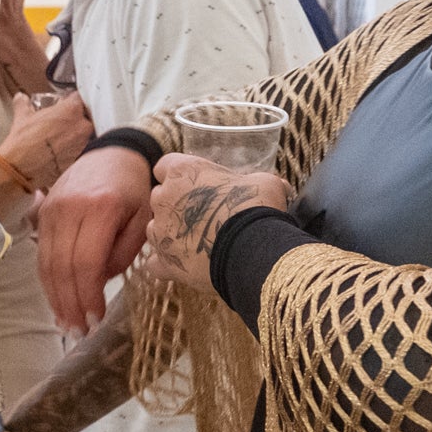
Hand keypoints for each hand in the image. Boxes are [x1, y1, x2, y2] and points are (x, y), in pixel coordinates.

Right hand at [0, 91, 90, 191]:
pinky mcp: (81, 160)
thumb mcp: (22, 118)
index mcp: (71, 110)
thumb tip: (21, 98)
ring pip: (84, 136)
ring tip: (58, 141)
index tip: (64, 106)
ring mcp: (84, 145)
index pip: (79, 98)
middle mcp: (82, 126)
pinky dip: (73, 151)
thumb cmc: (24, 143)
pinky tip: (60, 153)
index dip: (70, 102)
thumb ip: (23, 104)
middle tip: (60, 125)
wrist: (21, 170)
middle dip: (74, 120)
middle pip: (85, 118)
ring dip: (75, 137)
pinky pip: (81, 152)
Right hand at [37, 143, 154, 331]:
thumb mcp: (143, 217)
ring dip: (55, 298)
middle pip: (62, 267)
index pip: (85, 262)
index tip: (96, 320)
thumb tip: (99, 281)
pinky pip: (42, 254)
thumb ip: (124, 252)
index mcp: (100, 208)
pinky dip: (48, 281)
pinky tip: (58, 301)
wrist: (112, 152)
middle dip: (70, 304)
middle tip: (80, 331)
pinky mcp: (42, 213)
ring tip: (67, 324)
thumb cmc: (134, 188)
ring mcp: (51, 210)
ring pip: (46, 263)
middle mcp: (69, 208)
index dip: (87, 296)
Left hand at [144, 152, 288, 290]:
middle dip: (175, 206)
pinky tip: (185, 265)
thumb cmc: (257, 207)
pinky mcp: (164, 262)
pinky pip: (155, 263)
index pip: (165, 166)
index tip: (193, 185)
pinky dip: (167, 264)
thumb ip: (256, 181)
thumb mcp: (265, 182)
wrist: (253, 248)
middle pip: (159, 199)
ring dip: (170, 234)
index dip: (178, 176)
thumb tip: (277, 187)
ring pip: (154, 230)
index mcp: (183, 171)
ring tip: (195, 242)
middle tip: (201, 216)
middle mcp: (163, 198)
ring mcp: (160, 232)